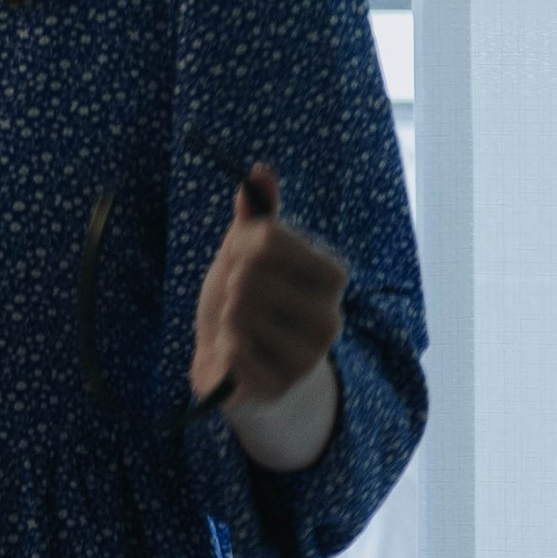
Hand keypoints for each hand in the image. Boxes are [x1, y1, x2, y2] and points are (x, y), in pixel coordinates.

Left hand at [190, 165, 344, 413]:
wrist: (237, 367)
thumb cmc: (246, 303)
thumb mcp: (246, 255)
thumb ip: (256, 216)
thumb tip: (259, 171)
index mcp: (332, 275)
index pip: (267, 238)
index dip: (240, 245)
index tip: (243, 261)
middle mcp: (331, 317)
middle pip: (251, 275)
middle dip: (230, 285)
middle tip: (239, 302)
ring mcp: (310, 356)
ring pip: (240, 313)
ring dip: (226, 320)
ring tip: (239, 330)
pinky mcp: (282, 386)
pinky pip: (233, 351)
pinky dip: (224, 350)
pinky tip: (237, 356)